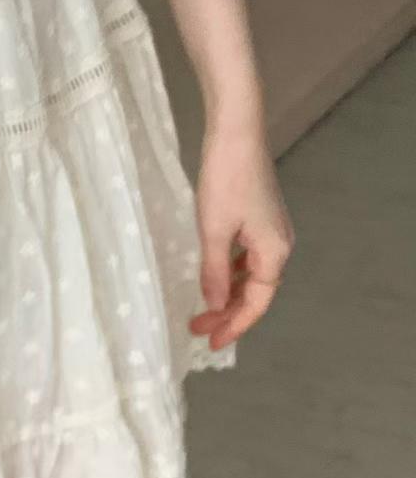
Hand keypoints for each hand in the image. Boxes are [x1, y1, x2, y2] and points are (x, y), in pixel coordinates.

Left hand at [188, 122, 294, 350]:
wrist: (236, 134)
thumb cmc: (225, 181)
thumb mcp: (213, 229)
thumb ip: (213, 270)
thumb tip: (214, 305)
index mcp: (274, 252)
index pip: (256, 302)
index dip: (234, 325)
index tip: (210, 342)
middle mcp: (280, 245)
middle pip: (255, 291)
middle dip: (227, 312)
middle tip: (197, 328)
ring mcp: (271, 230)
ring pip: (249, 274)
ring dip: (227, 292)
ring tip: (201, 309)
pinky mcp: (259, 217)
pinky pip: (246, 257)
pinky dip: (229, 271)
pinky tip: (211, 275)